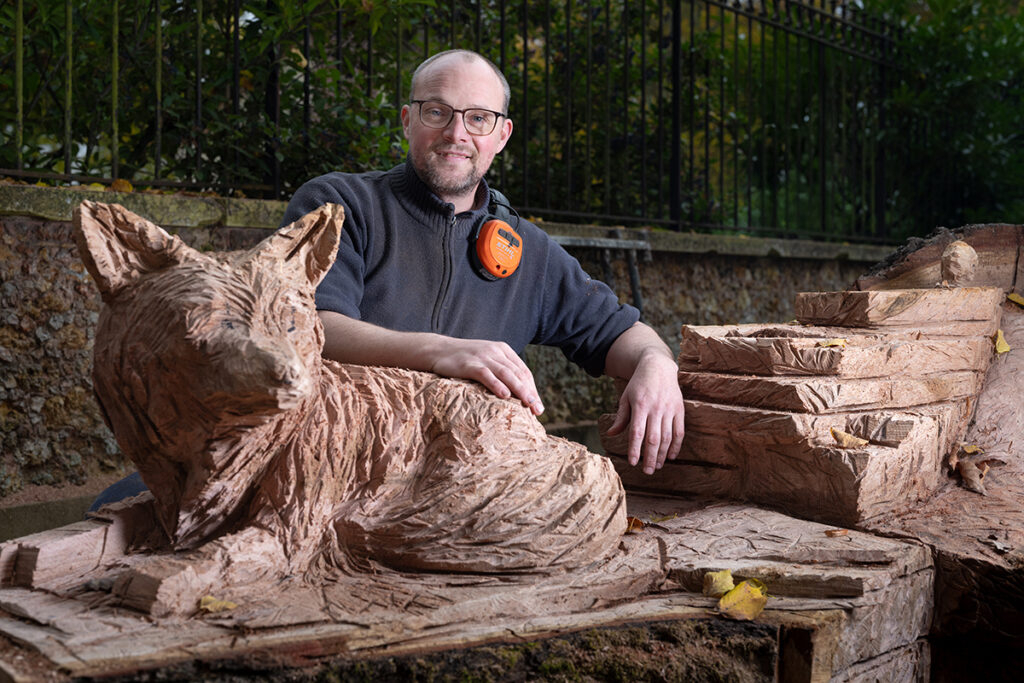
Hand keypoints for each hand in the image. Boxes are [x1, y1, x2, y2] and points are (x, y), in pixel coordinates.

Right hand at [429, 338, 544, 414]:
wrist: (438, 349)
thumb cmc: (464, 359)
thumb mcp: (486, 359)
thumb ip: (501, 369)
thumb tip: (517, 392)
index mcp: (503, 350)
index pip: (523, 370)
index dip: (532, 388)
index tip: (537, 405)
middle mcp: (495, 352)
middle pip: (518, 373)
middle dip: (530, 393)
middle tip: (538, 410)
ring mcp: (482, 357)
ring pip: (506, 374)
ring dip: (520, 390)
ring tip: (528, 404)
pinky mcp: (469, 364)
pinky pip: (486, 375)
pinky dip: (497, 385)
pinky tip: (505, 395)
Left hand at [603, 325, 684, 473]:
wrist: (658, 366)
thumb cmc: (638, 384)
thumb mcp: (626, 398)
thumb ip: (621, 418)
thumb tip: (610, 435)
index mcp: (640, 406)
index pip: (637, 432)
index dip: (635, 449)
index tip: (633, 463)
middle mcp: (655, 408)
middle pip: (653, 438)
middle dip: (650, 457)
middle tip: (647, 472)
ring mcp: (669, 409)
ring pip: (667, 437)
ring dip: (662, 454)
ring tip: (657, 466)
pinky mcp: (679, 409)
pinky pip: (679, 431)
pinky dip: (676, 445)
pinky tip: (671, 456)